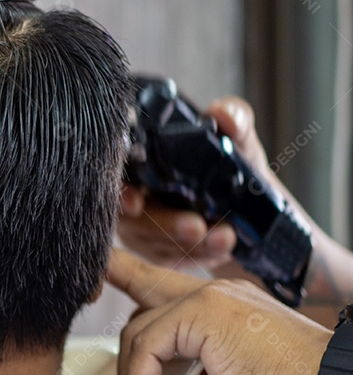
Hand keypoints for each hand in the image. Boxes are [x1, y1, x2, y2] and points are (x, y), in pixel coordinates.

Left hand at [106, 248, 331, 374]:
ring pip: (138, 330)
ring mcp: (209, 299)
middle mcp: (213, 295)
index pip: (159, 283)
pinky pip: (147, 344)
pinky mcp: (204, 312)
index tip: (96, 279)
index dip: (123, 275)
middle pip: (141, 311)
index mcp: (220, 309)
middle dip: (125, 358)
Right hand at [118, 97, 267, 271]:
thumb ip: (235, 119)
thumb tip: (224, 114)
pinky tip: (221, 251)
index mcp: (143, 163)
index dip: (120, 191)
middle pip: (131, 217)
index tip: (134, 203)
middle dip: (163, 224)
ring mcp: (141, 227)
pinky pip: (169, 260)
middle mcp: (133, 195)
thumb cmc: (237, 169)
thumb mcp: (240, 141)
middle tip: (197, 227)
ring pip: (152, 242)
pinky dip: (197, 257)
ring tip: (226, 240)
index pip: (117, 177)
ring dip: (187, 245)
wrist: (256, 210)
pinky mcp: (156, 252)